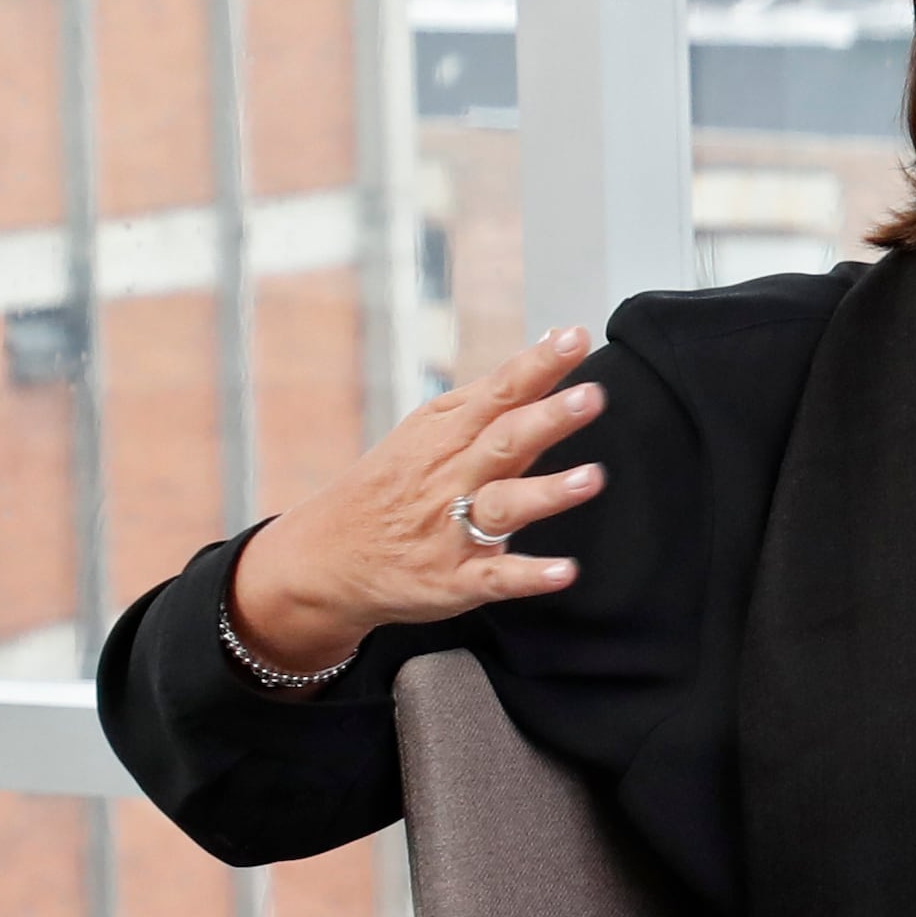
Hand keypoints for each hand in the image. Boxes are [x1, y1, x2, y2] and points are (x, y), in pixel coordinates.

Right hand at [225, 326, 608, 681]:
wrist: (323, 557)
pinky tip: (565, 572)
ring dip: (546, 492)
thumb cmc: (394, 485)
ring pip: (503, 505)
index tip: (575, 337)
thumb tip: (553, 346)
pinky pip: (495, 578)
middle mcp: (452, 478)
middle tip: (591, 396)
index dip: (537, 365)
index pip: (499, 393)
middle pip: (504, 442)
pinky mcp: (454, 579)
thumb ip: (492, 397)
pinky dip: (529, 576)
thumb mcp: (426, 432)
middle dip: (546, 419)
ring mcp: (451, 530)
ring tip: (592, 478)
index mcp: (446, 436)